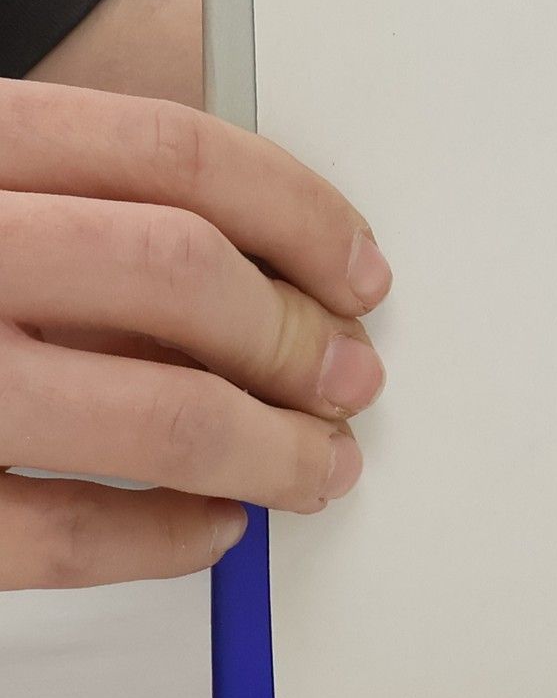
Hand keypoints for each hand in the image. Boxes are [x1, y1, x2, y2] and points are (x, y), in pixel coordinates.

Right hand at [0, 80, 390, 587]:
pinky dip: (160, 540)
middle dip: (293, 337)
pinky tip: (210, 530)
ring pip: (148, 416)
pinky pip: (55, 537)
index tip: (360, 271)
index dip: (302, 216)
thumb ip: (70, 198)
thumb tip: (261, 264)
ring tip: (315, 464)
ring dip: (265, 450)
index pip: (178, 157)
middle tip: (350, 377)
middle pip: (179, 280)